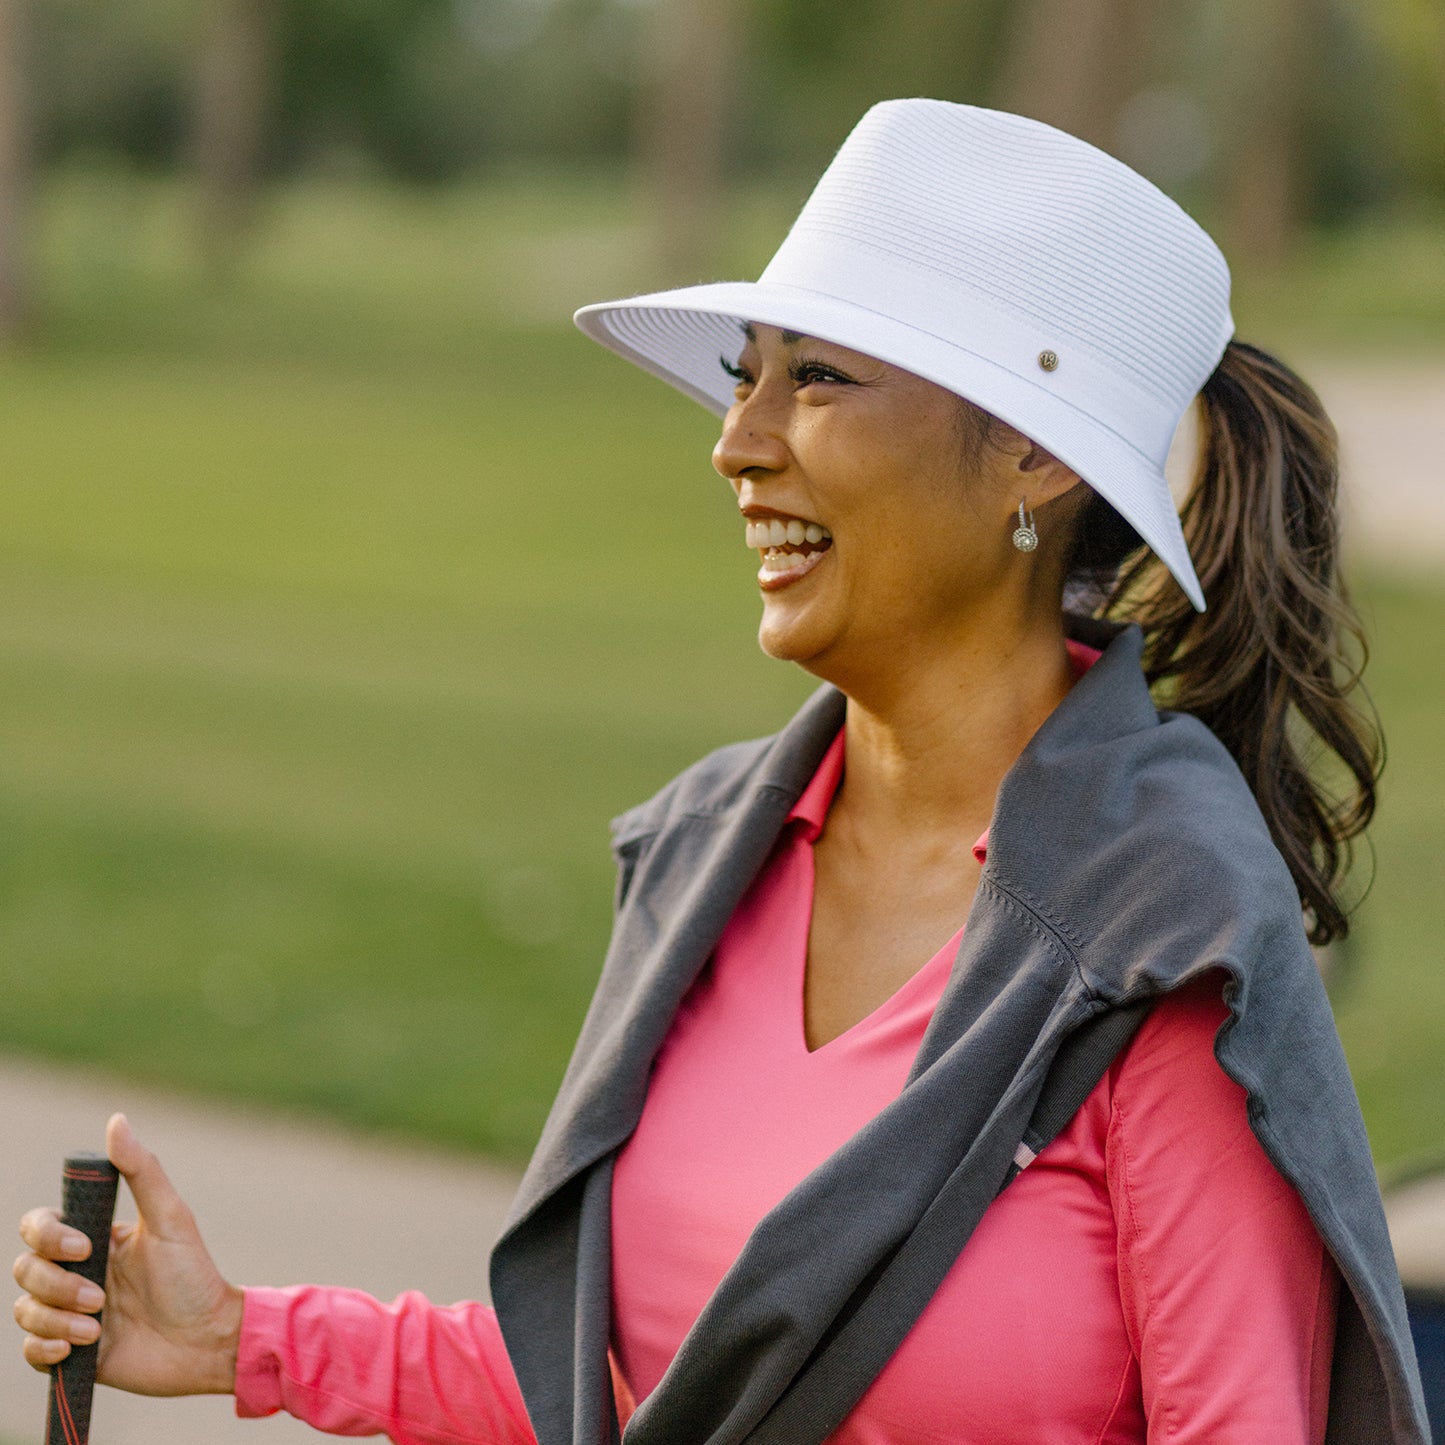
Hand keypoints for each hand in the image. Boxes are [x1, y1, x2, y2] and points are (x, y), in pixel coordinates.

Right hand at [13, 1113, 243, 1395]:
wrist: (207, 1341)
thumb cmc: (193, 1276)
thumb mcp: (171, 1219)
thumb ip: (142, 1171)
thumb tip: (116, 1121)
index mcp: (95, 1238)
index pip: (39, 1226)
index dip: (47, 1235)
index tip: (85, 1247)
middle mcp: (76, 1273)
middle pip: (25, 1268)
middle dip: (55, 1284)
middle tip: (101, 1297)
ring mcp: (70, 1312)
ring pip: (24, 1309)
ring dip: (55, 1318)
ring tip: (97, 1327)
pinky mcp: (70, 1352)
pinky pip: (29, 1350)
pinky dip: (45, 1348)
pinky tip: (77, 1346)